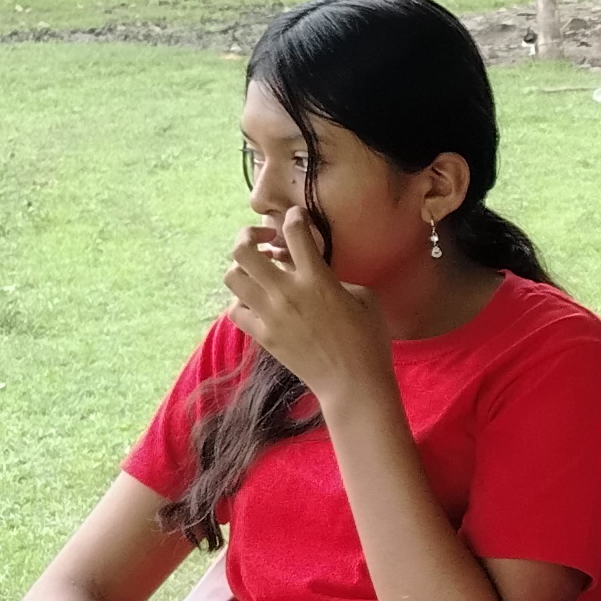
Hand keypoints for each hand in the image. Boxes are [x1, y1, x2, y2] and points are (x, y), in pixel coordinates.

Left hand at [220, 205, 392, 411]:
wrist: (353, 384)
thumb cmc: (369, 340)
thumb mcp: (364, 298)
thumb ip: (336, 278)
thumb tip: (314, 274)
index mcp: (318, 279)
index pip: (294, 231)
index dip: (294, 216)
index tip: (297, 218)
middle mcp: (287, 292)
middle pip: (243, 250)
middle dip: (249, 236)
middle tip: (266, 241)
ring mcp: (270, 315)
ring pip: (232, 277)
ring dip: (243, 268)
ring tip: (260, 272)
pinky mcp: (262, 336)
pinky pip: (235, 310)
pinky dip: (242, 301)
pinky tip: (259, 303)